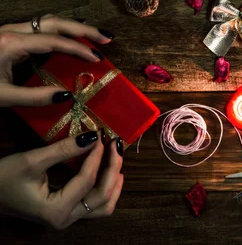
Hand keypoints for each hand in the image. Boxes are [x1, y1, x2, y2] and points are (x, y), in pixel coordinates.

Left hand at [0, 15, 113, 106]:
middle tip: (108, 37)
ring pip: (49, 20)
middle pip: (55, 22)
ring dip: (74, 26)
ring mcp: (11, 30)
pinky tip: (72, 33)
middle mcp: (13, 30)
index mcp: (11, 43)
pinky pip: (41, 26)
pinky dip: (62, 28)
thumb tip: (68, 95)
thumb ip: (34, 97)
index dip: (79, 48)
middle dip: (84, 29)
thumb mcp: (3, 96)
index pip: (54, 41)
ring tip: (96, 34)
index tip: (99, 58)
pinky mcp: (10, 34)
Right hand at [0, 131, 123, 228]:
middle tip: (116, 144)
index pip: (87, 181)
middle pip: (103, 197)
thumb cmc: (4, 178)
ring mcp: (68, 218)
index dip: (97, 156)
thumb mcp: (32, 161)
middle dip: (113, 169)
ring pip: (104, 205)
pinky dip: (106, 186)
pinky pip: (96, 203)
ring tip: (116, 157)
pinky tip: (108, 169)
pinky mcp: (68, 212)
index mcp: (56, 211)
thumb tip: (93, 136)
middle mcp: (66, 219)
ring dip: (114, 181)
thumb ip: (64, 150)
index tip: (101, 135)